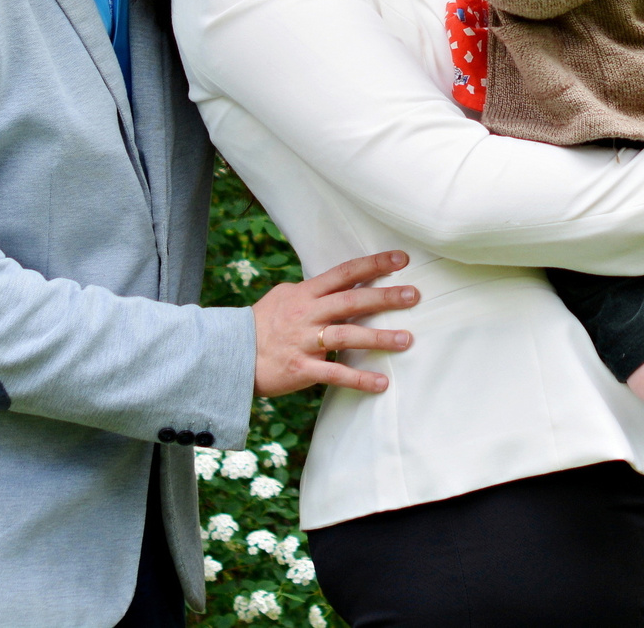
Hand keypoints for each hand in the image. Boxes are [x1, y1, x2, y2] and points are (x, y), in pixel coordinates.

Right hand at [252, 250, 419, 396]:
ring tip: (407, 340)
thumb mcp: (283, 297)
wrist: (229, 355)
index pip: (344, 273)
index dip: (373, 265)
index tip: (401, 259)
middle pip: (351, 301)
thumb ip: (312, 291)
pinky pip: (335, 374)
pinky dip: (359, 379)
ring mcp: (305, 342)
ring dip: (379, 338)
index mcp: (305, 294)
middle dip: (385, 297)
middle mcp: (307, 314)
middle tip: (414, 295)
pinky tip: (381, 383)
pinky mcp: (302, 369)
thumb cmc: (261, 324)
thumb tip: (339, 282)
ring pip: (347, 336)